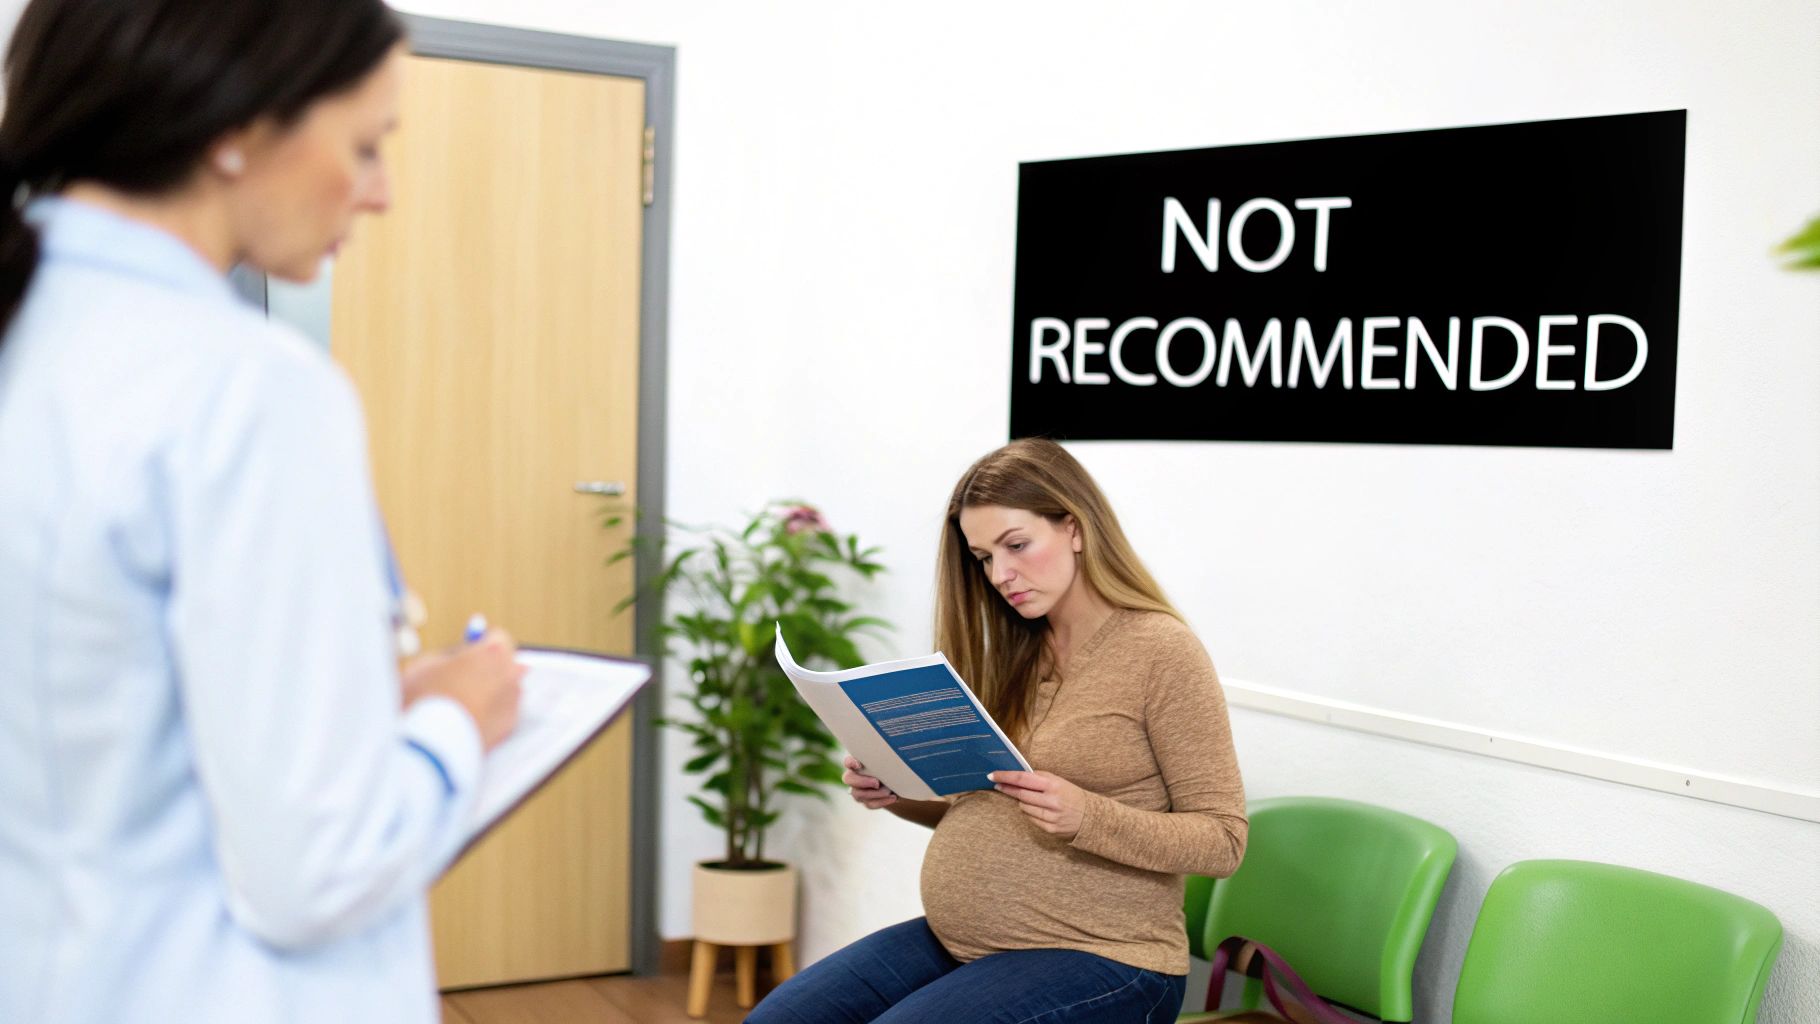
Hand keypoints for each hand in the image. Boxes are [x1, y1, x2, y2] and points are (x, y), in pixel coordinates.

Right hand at [400, 627, 524, 751]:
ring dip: (490, 694)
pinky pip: (502, 714)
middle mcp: (511, 675)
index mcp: (493, 653)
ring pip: (504, 691)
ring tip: (460, 706)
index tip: (468, 654)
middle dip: (488, 670)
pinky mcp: (510, 727)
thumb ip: (451, 655)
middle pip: (506, 665)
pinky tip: (466, 722)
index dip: (481, 646)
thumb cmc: (425, 699)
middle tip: (462, 680)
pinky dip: (490, 716)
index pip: (498, 638)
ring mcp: (513, 702)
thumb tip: (458, 655)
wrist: (432, 744)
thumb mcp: (428, 664)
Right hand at [843, 754, 896, 808]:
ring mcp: (858, 790)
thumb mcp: (888, 762)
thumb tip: (893, 754)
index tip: (858, 765)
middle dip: (862, 781)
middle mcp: (854, 777)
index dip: (850, 763)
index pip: (848, 762)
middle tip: (877, 783)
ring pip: (859, 794)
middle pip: (849, 779)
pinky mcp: (866, 801)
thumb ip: (884, 759)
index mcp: (857, 763)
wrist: (897, 783)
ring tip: (888, 791)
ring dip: (875, 793)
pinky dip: (882, 801)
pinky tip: (893, 797)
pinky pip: (870, 804)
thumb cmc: (890, 768)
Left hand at [991, 769, 1085, 838]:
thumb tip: (1017, 776)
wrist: (1092, 818)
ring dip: (1023, 802)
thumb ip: (1040, 778)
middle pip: (1020, 794)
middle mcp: (1051, 800)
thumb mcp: (1059, 781)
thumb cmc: (1072, 795)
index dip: (1005, 777)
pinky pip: (1031, 819)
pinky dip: (1031, 813)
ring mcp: (1050, 816)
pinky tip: (1039, 810)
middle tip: (999, 785)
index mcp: (1053, 784)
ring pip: (1023, 807)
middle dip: (1008, 789)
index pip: (1023, 778)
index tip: (992, 775)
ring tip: (1033, 799)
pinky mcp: (1050, 829)